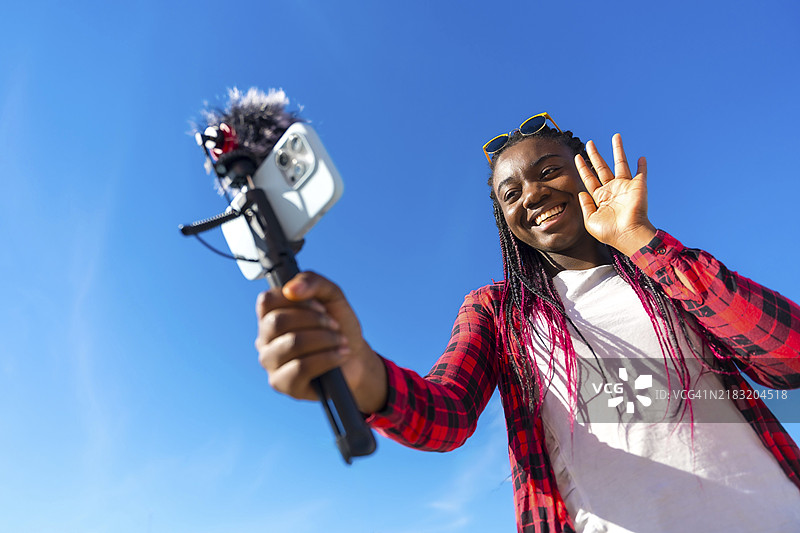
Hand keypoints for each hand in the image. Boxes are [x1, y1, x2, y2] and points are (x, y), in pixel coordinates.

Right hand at [255, 271, 387, 413]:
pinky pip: (301, 368)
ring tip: (341, 342)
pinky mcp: (283, 384)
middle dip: (315, 321)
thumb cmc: (339, 327)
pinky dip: (327, 358)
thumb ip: (313, 281)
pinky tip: (340, 356)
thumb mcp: (332, 295)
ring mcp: (271, 363)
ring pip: (291, 344)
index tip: (321, 306)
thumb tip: (291, 289)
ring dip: (325, 339)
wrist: (357, 359)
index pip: (266, 301)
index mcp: (270, 316)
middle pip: (278, 321)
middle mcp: (264, 340)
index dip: (297, 301)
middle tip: (334, 325)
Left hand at [575, 134, 656, 256]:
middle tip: (589, 142)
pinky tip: (641, 158)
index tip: (577, 156)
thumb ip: (585, 206)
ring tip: (615, 136)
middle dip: (595, 155)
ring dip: (618, 150)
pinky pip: (641, 173)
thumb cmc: (609, 232)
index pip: (589, 178)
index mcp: (600, 198)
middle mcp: (612, 190)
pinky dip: (642, 165)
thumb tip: (580, 193)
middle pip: (601, 167)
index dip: (583, 167)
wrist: (628, 235)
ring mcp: (625, 187)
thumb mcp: (590, 221)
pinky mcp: (638, 187)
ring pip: (620, 163)